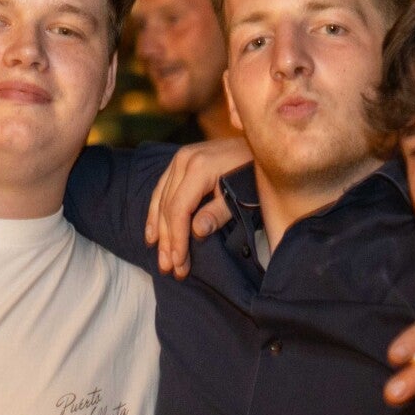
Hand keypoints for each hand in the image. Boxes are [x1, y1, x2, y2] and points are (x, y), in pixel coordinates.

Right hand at [145, 138, 253, 277]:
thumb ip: (219, 212)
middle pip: (167, 207)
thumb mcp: (243, 194)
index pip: (179, 210)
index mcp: (199, 167)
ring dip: (159, 232)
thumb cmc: (255, 172)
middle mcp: (184, 160)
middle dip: (168, 241)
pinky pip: (161, 189)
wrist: (261, 145)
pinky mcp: (180, 161)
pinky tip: (153, 234)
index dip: (177, 239)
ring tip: (161, 259)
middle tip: (169, 269)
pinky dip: (156, 213)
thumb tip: (196, 231)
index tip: (179, 263)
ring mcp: (180, 158)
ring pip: (160, 200)